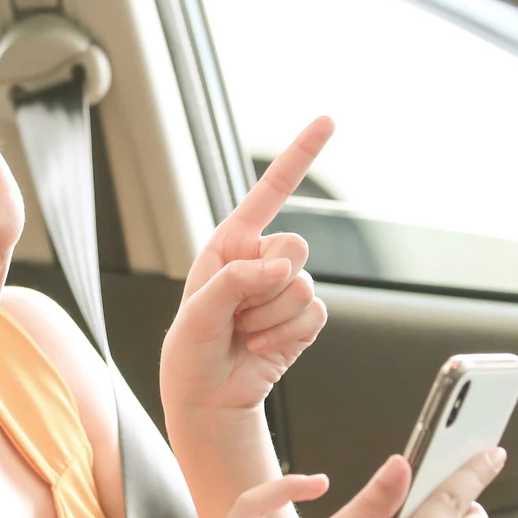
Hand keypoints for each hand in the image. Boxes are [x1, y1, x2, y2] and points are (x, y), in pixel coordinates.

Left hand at [162, 117, 333, 415]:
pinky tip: (261, 347)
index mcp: (231, 243)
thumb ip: (236, 281)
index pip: (270, 192)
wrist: (208, 396)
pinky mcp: (303, 319)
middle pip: (295, 245)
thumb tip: (282, 270)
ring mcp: (285, 289)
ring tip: (243, 333)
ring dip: (269, 319)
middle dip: (265, 282)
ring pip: (303, 286)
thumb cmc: (190, 349)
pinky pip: (314, 316)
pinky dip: (286, 337)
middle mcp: (261, 260)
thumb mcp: (197, 311)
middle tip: (236, 311)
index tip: (327, 121)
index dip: (299, 156)